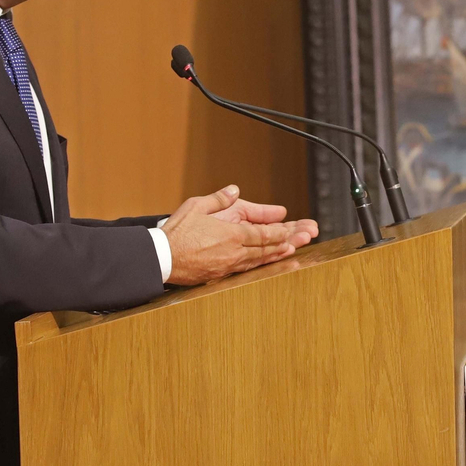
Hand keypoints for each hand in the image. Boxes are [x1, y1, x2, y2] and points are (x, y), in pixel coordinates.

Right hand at [161, 185, 318, 285]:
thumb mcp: (196, 207)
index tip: (294, 228)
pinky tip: (267, 263)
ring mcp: (229, 266)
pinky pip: (246, 270)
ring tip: (291, 250)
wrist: (161, 259)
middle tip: (305, 238)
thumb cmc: (176, 232)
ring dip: (277, 255)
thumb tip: (233, 189)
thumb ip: (218, 199)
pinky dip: (260, 265)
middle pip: (267, 249)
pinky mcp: (221, 276)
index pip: (264, 234)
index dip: (281, 231)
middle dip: (288, 242)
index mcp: (231, 234)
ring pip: (259, 261)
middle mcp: (234, 252)